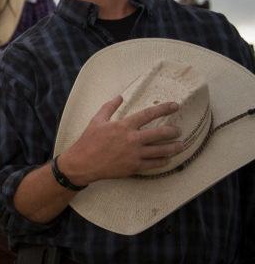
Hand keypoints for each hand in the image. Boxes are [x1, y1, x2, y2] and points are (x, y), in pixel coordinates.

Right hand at [59, 96, 184, 186]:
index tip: (175, 106)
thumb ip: (109, 107)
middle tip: (178, 130)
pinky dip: (163, 161)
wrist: (82, 163)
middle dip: (173, 131)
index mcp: (124, 126)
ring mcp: (134, 154)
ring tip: (181, 145)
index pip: (149, 114)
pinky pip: (154, 164)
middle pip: (160, 133)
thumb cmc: (88, 141)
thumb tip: (119, 97)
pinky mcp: (134, 166)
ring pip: (161, 150)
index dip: (164, 108)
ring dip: (174, 147)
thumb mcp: (96, 121)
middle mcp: (132, 139)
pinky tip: (168, 159)